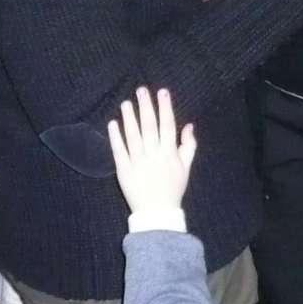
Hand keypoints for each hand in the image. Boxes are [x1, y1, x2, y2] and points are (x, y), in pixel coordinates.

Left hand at [108, 87, 194, 216]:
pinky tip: (113, 124)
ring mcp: (138, 163)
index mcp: (170, 153)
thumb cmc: (173, 188)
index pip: (168, 125)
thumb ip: (188, 145)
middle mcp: (154, 155)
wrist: (157, 213)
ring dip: (129, 118)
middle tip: (141, 90)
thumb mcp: (186, 167)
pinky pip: (119, 151)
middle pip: (149, 127)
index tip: (162, 92)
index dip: (165, 108)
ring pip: (133, 136)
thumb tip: (189, 125)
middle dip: (146, 106)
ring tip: (126, 103)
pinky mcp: (124, 171)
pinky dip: (116, 137)